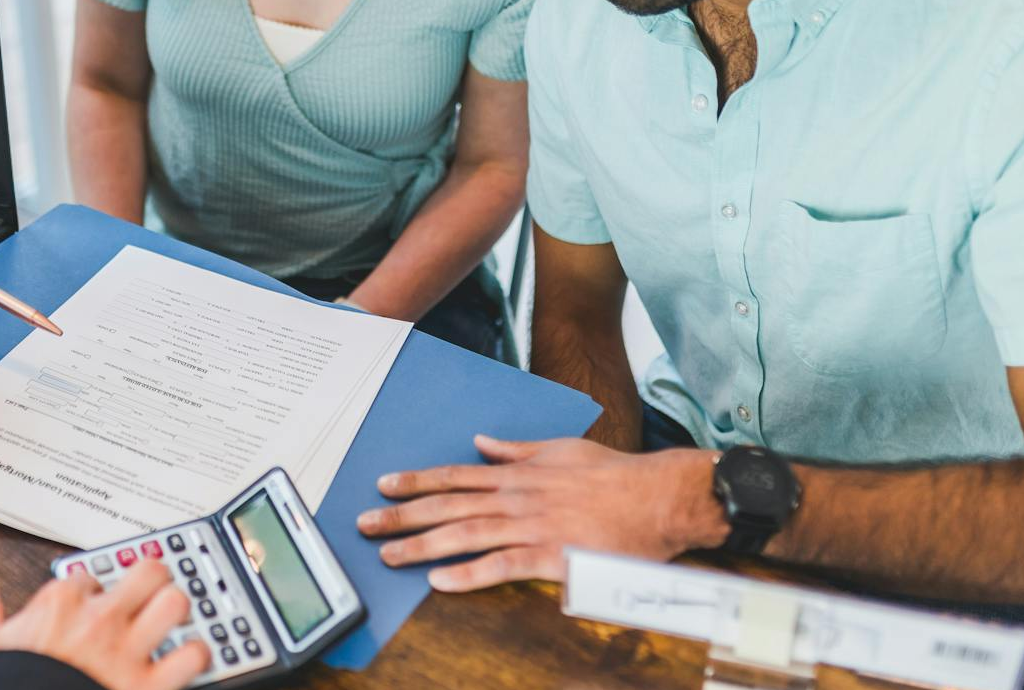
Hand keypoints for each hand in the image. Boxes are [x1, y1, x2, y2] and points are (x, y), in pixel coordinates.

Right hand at [0, 561, 208, 689]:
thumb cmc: (7, 687)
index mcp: (60, 605)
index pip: (90, 575)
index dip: (93, 590)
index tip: (91, 604)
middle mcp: (99, 621)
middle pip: (147, 572)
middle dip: (152, 581)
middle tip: (149, 594)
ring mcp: (128, 653)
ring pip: (174, 605)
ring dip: (177, 612)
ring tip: (172, 621)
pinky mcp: (151, 686)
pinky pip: (192, 656)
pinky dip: (195, 657)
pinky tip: (186, 660)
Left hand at [355, 436, 724, 590]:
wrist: (658, 497)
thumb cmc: (615, 475)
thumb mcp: (560, 450)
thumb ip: (518, 450)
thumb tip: (484, 442)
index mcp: (517, 475)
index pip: (454, 476)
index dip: (416, 481)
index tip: (384, 485)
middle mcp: (516, 498)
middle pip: (447, 505)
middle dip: (402, 515)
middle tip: (364, 524)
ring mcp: (532, 527)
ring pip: (465, 534)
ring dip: (422, 546)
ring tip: (389, 555)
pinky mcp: (552, 556)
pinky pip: (503, 566)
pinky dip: (470, 574)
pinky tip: (441, 582)